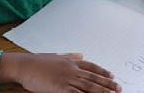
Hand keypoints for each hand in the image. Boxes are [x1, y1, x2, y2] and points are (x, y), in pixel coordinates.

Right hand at [0, 52, 121, 92]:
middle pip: (93, 78)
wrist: (24, 66)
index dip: (103, 72)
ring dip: (101, 91)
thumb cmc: (37, 62)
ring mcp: (67, 78)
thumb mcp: (56, 56)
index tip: (112, 76)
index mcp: (71, 62)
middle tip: (118, 88)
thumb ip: (70, 56)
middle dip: (107, 84)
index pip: (91, 67)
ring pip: (88, 86)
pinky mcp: (60, 88)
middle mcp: (72, 69)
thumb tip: (80, 54)